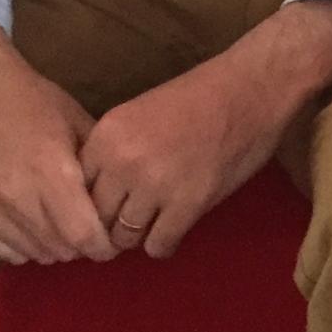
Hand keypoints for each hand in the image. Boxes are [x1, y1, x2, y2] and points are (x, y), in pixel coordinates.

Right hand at [0, 18, 115, 266]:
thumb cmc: (33, 101)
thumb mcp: (77, 123)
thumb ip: (98, 167)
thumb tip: (121, 204)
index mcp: (50, 172)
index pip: (83, 235)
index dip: (103, 245)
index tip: (115, 242)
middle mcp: (15, 199)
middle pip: (60, 250)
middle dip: (82, 246)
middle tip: (92, 232)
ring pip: (34, 254)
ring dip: (54, 247)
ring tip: (63, 226)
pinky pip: (5, 253)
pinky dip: (25, 245)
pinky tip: (33, 223)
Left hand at [81, 0, 331, 257]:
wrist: (255, 86)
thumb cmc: (200, 96)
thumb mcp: (138, 116)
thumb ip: (113, 153)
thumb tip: (94, 199)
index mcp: (107, 135)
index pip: (76, 191)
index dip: (91, 202)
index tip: (108, 205)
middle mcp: (123, 162)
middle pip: (97, 219)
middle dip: (112, 224)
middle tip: (133, 219)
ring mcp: (156, 185)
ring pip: (125, 238)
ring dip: (139, 234)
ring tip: (157, 221)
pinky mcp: (189, 203)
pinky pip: (158, 245)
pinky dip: (165, 243)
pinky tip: (177, 226)